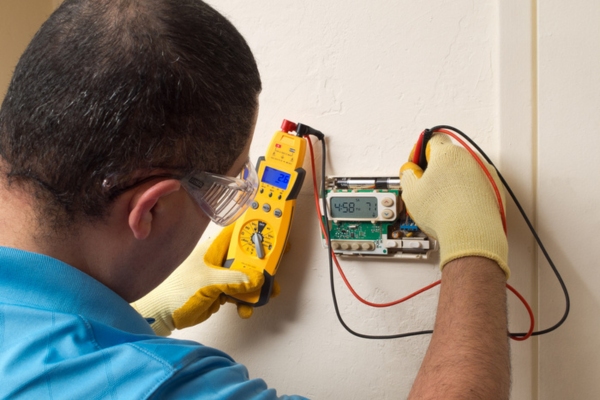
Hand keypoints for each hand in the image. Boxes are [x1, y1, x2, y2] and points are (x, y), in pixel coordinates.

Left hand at [131, 224, 264, 335]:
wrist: (160, 314)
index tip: (278, 237)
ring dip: (257, 289)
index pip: (241, 234)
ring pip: (247, 278)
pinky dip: (246, 301)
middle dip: (264, 268)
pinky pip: (240, 293)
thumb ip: (233, 280)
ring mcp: (221, 276)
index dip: (260, 232)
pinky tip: (244, 310)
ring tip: (264, 298)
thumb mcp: (206, 283)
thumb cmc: (175, 291)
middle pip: (249, 258)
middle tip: (274, 277)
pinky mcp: (221, 292)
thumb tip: (257, 279)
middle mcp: (220, 259)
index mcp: (215, 249)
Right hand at [399, 133, 508, 277]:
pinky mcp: (496, 190)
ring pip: (465, 171)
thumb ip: (408, 175)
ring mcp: (486, 174)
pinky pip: (478, 185)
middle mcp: (471, 159)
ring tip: (444, 202)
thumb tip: (410, 172)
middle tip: (427, 186)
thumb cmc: (444, 213)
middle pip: (449, 157)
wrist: (471, 234)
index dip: (420, 153)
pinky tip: (458, 207)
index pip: (432, 140)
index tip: (417, 165)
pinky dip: (468, 192)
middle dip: (437, 169)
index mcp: (448, 154)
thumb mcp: (411, 192)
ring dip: (454, 180)